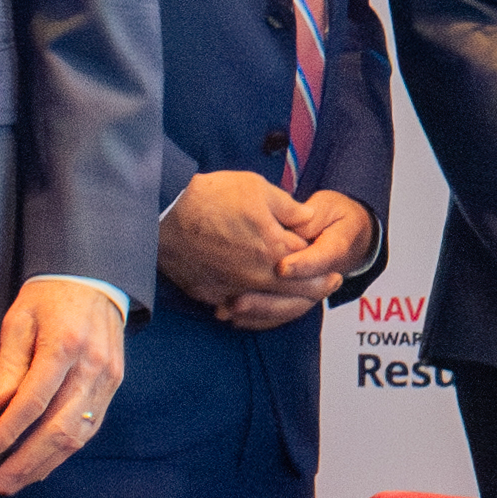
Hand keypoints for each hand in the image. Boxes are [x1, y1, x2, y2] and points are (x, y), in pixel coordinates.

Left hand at [0, 279, 132, 493]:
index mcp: (64, 345)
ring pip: (78, 434)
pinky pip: (90, 426)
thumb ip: (7, 366)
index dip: (7, 434)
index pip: (32, 402)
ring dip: (46, 463)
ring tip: (18, 481)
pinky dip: (65, 450)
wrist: (94, 280)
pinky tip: (44, 463)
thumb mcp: (19, 321)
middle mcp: (91, 366)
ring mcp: (107, 377)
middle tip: (1, 483)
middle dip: (27, 461)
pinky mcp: (114, 384)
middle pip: (58, 428)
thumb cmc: (49, 298)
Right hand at [162, 171, 362, 332]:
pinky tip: (256, 303)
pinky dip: (252, 309)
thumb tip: (309, 217)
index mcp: (273, 249)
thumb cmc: (209, 197)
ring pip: (269, 307)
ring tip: (298, 300)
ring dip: (288, 305)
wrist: (162, 214)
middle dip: (317, 290)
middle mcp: (256, 277)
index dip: (324, 265)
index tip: (334, 268)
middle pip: (296, 292)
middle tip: (329, 287)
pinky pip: (238, 309)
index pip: (309, 264)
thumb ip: (289, 207)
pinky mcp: (209, 294)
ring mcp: (232, 289)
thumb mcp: (257, 189)